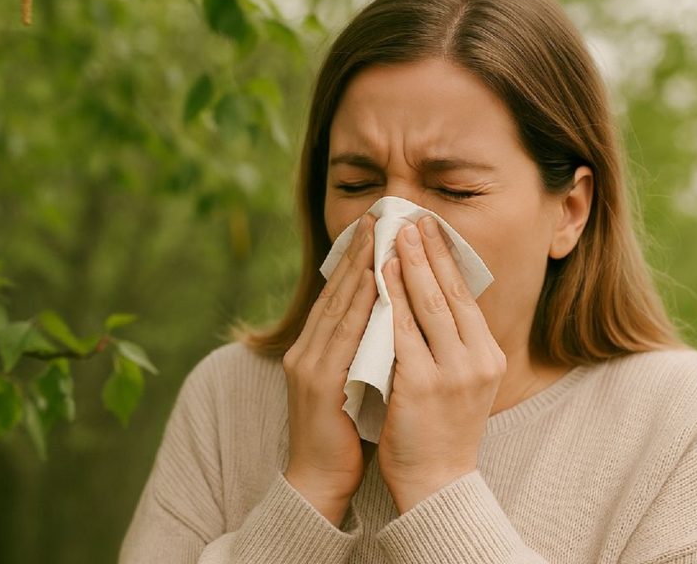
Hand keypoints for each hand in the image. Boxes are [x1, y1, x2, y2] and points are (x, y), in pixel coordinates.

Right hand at [282, 213, 376, 525]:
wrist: (320, 480)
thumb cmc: (343, 433)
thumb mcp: (352, 381)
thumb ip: (362, 349)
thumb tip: (390, 317)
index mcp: (314, 349)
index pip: (337, 295)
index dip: (355, 260)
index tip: (376, 229)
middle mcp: (305, 350)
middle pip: (334, 291)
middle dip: (357, 253)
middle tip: (378, 216)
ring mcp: (308, 364)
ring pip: (337, 306)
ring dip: (359, 269)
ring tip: (378, 237)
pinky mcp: (317, 383)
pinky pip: (342, 336)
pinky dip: (358, 305)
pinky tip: (375, 282)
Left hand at [378, 215, 506, 513]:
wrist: (436, 483)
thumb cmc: (442, 432)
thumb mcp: (464, 383)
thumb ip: (455, 344)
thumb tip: (438, 300)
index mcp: (489, 356)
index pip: (467, 297)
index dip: (447, 260)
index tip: (432, 230)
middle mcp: (477, 360)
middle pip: (451, 292)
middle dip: (430, 251)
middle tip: (412, 218)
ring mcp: (452, 372)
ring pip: (428, 305)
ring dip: (410, 265)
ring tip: (395, 235)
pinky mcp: (422, 384)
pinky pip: (402, 331)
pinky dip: (391, 298)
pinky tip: (380, 275)